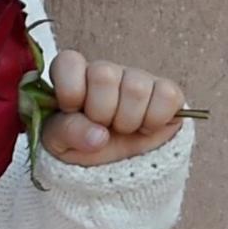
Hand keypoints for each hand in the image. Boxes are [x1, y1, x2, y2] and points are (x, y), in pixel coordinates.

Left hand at [38, 48, 191, 165]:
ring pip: (136, 88)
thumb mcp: (60, 145)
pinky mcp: (166, 91)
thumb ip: (67, 132)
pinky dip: (156, 120)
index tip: (72, 111)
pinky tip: (146, 126)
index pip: (69, 62)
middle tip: (102, 126)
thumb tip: (98, 136)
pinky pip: (167, 96)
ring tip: (123, 129)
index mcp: (72, 77)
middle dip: (101, 113)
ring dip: (128, 121)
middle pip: (104, 76)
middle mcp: (105, 71)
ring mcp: (137, 78)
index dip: (70, 90)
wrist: (116, 167)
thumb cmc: (83, 146)